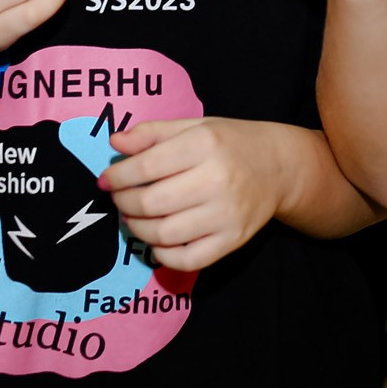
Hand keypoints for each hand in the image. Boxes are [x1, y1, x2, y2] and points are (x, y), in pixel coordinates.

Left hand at [101, 116, 298, 269]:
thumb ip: (153, 133)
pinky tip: (158, 239)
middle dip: (124, 203)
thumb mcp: (194, 127)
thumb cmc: (230, 143)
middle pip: (151, 203)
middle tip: (120, 198)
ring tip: (134, 217)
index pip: (146, 166)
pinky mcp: (233, 240)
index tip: (107, 180)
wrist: (279, 166)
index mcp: (205, 144)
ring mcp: (227, 214)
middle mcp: (218, 179)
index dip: (117, 176)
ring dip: (137, 228)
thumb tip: (115, 144)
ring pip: (164, 234)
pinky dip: (163, 254)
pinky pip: (187, 259)